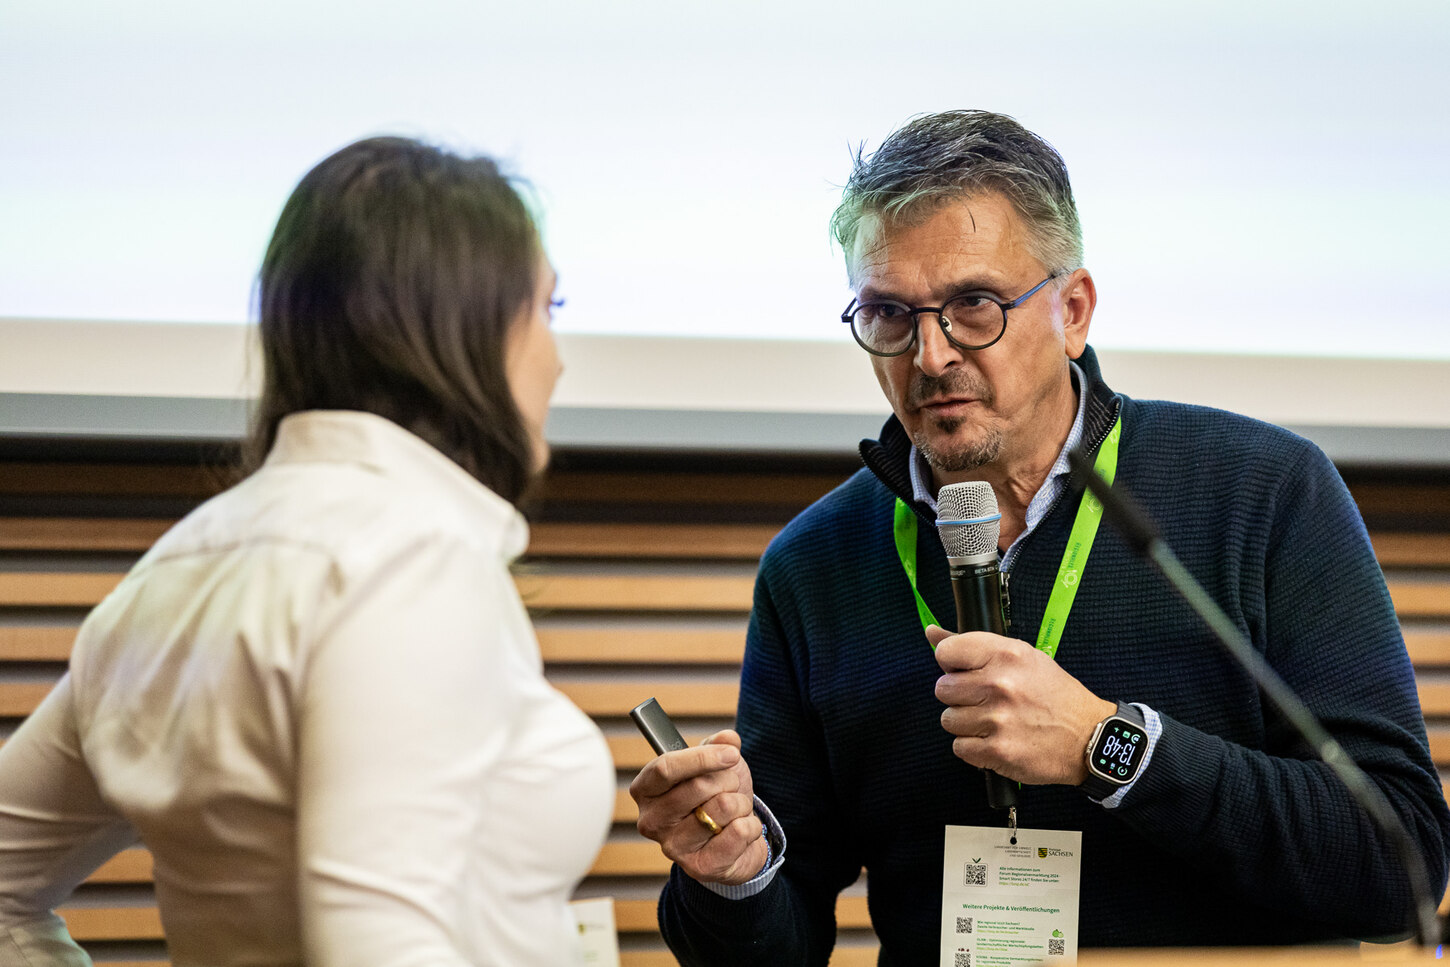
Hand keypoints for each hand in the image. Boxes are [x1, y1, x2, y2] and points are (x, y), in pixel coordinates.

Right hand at [629, 730, 767, 885]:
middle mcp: (652, 821)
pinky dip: (750, 825)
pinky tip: (740, 830)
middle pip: (698, 786)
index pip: (665, 768)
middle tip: (731, 787)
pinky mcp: (699, 867)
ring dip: (740, 804)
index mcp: (645, 790)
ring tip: (734, 811)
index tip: (731, 753)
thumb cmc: (716, 798)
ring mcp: (673, 847)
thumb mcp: (715, 765)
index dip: (702, 757)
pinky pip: (738, 832)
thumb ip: (719, 745)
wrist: (733, 841)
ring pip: (722, 808)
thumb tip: (728, 738)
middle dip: (728, 781)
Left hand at [928, 625, 1115, 785]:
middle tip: (984, 700)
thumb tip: (932, 632)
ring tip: (993, 721)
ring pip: (948, 720)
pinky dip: (974, 748)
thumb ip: (973, 645)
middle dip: (959, 696)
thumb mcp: (1022, 657)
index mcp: (1006, 655)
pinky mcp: (997, 751)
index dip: (950, 663)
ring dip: (966, 723)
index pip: (946, 651)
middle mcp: (1000, 685)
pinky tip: (995, 740)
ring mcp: (998, 720)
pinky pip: (960, 747)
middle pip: (942, 689)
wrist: (1087, 736)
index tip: (963, 670)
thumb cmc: (1054, 695)